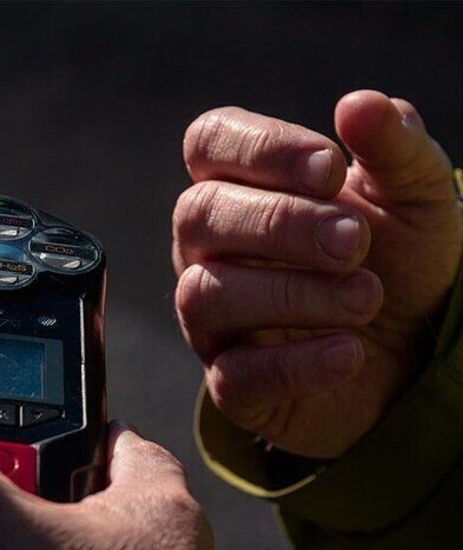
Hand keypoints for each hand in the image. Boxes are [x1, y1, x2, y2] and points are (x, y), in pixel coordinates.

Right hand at [173, 90, 461, 457]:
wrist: (414, 352)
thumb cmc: (399, 260)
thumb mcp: (415, 198)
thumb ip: (394, 148)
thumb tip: (360, 103)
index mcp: (241, 187)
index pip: (208, 143)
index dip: (259, 148)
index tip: (331, 168)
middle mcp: (209, 248)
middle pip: (197, 216)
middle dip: (280, 224)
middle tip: (355, 242)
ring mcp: (213, 318)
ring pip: (204, 295)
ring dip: (291, 293)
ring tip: (365, 296)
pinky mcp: (231, 383)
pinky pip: (234, 375)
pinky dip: (295, 365)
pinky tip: (349, 352)